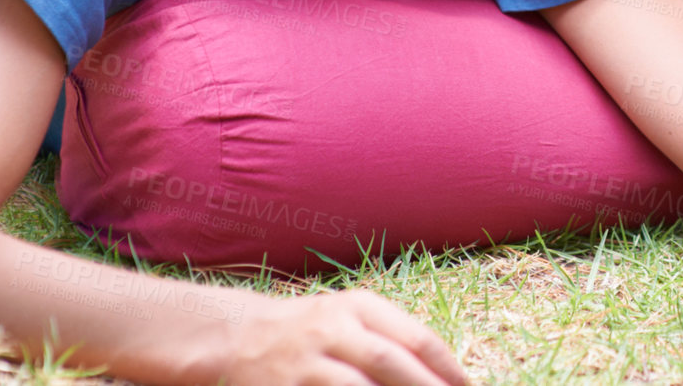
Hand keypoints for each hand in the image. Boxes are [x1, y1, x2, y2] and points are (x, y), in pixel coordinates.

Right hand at [222, 288, 467, 384]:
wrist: (237, 336)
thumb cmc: (313, 329)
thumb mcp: (352, 317)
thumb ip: (393, 338)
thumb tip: (445, 374)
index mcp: (358, 307)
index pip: (414, 336)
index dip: (446, 367)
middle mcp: (332, 329)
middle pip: (389, 361)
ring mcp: (305, 362)